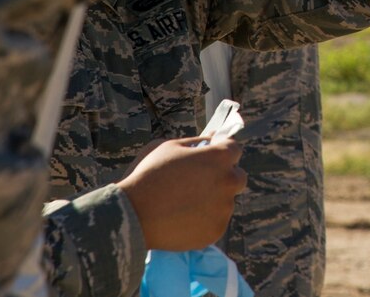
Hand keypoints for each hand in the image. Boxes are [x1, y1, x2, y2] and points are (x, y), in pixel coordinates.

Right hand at [116, 136, 246, 250]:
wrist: (131, 216)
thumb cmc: (147, 175)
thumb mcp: (168, 147)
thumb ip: (196, 142)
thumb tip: (213, 138)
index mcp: (219, 158)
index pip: (235, 149)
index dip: (222, 151)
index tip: (211, 157)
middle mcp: (229, 181)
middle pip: (238, 177)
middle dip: (224, 177)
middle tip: (200, 182)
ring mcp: (224, 208)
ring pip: (226, 201)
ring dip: (213, 201)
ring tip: (184, 204)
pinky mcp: (217, 230)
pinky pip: (216, 222)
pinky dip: (204, 221)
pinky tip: (183, 219)